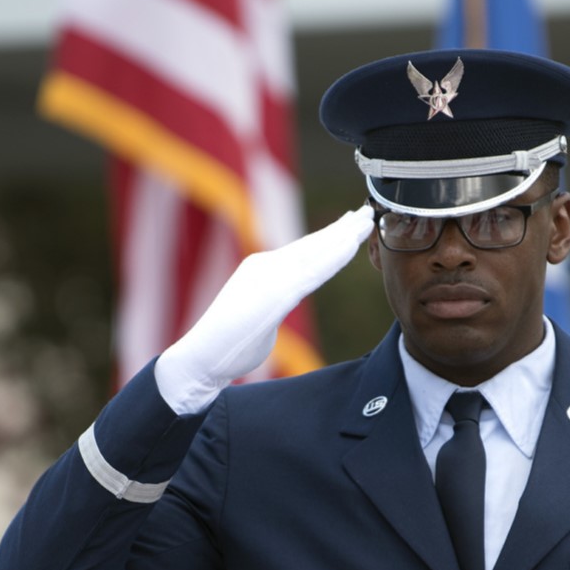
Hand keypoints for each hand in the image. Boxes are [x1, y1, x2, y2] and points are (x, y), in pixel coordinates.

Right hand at [154, 207, 373, 415]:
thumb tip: (280, 304)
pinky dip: (334, 257)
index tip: (350, 226)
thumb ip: (274, 303)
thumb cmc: (229, 345)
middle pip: (311, 244)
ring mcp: (270, 277)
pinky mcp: (275, 293)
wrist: (202, 357)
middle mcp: (266, 265)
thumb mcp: (259, 317)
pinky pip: (312, 272)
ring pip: (315, 252)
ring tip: (366, 221)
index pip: (302, 250)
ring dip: (343, 236)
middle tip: (366, 212)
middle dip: (341, 228)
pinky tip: (352, 246)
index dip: (328, 237)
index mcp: (262, 269)